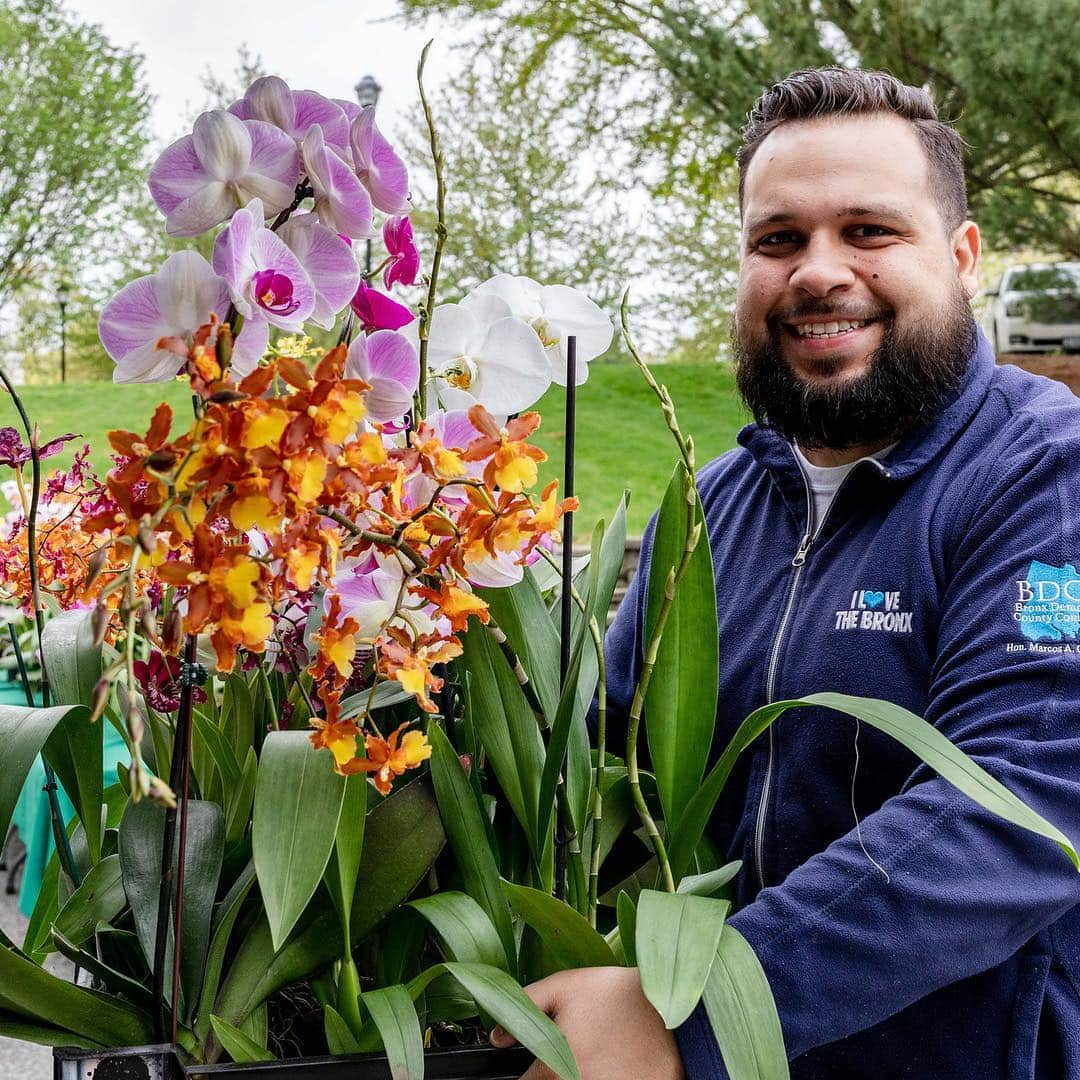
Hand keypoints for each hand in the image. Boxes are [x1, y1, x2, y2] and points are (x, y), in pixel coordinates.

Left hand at [491, 966, 684, 1079]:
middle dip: (559, 1072)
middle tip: (581, 1048)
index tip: (541, 1059)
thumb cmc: (618, 995)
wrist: (674, 1007)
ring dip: (583, 1073)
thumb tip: (497, 1038)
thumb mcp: (565, 987)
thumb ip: (525, 1007)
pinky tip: (616, 1063)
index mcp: (555, 1069)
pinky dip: (608, 1077)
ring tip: (600, 1053)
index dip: (531, 1071)